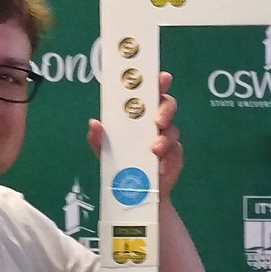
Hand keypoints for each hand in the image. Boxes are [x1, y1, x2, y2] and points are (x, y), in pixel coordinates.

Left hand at [87, 70, 182, 198]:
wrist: (133, 193)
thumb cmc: (121, 163)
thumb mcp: (105, 150)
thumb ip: (98, 138)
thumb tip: (94, 124)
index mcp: (139, 114)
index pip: (149, 92)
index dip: (158, 82)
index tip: (162, 78)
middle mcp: (154, 123)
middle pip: (167, 105)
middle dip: (165, 109)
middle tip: (158, 120)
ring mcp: (167, 139)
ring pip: (172, 130)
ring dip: (165, 139)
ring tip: (155, 149)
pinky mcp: (174, 157)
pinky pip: (175, 153)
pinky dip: (168, 159)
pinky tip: (160, 166)